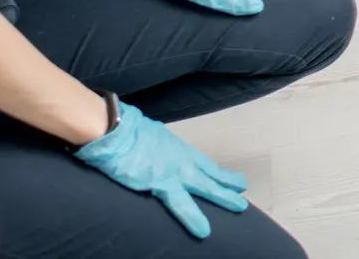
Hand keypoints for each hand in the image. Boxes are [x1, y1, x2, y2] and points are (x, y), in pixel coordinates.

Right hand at [74, 99, 249, 238]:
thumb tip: (151, 151)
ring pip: (205, 186)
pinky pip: (182, 204)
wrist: (115, 128)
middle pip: (208, 172)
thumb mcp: (146, 135)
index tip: (226, 176)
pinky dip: (193, 217)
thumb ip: (153, 147)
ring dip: (223, 196)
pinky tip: (204, 230)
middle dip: (226, 181)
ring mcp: (174, 170)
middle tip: (243, 188)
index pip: (200, 161)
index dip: (214, 170)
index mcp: (175, 147)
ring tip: (240, 206)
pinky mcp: (163, 182)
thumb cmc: (123, 129)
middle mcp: (180, 157)